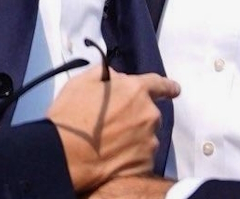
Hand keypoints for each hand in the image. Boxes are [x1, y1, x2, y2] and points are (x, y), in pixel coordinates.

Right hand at [45, 68, 179, 194]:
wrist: (66, 155)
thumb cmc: (71, 117)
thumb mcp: (82, 82)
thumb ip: (107, 75)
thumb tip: (118, 78)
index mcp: (135, 90)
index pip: (161, 84)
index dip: (167, 86)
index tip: (174, 90)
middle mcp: (148, 114)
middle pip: (149, 113)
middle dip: (136, 116)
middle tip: (113, 124)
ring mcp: (149, 141)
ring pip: (146, 136)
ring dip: (134, 137)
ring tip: (109, 143)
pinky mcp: (145, 164)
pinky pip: (142, 157)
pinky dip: (131, 156)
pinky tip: (113, 157)